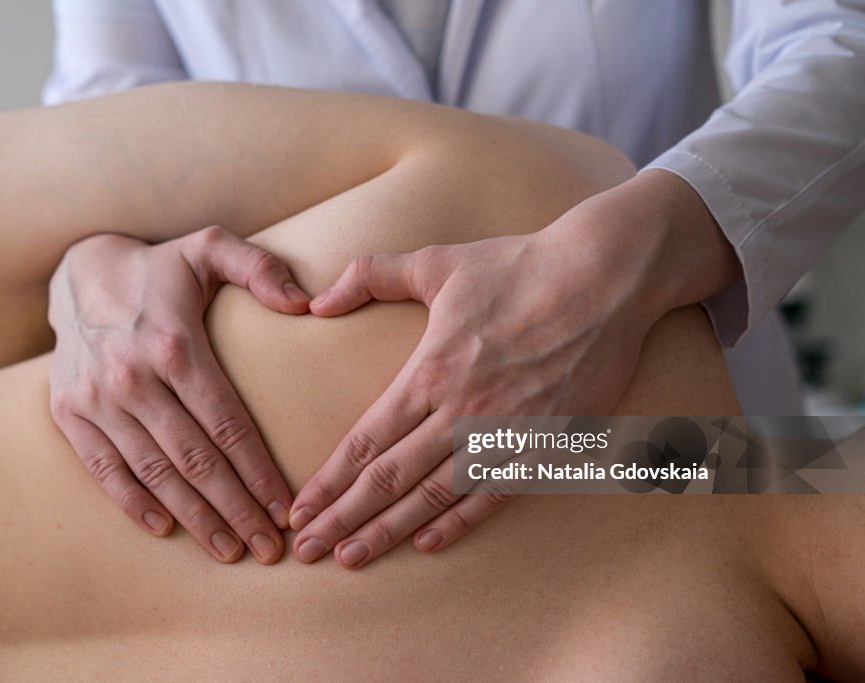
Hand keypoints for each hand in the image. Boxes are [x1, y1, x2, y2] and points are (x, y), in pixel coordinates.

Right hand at [48, 226, 309, 562]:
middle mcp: (133, 377)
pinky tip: (165, 529)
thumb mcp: (210, 248)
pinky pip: (104, 469)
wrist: (77, 271)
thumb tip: (305, 302)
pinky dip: (133, 503)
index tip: (286, 510)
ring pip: (154, 473)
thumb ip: (260, 268)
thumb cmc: (160, 267)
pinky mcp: (70, 412)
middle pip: (195, 461)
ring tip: (229, 550)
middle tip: (268, 550)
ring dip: (194, 517)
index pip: (228, 425)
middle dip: (236, 510)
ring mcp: (97, 399)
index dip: (259, 473)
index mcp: (175, 344)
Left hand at [288, 170, 741, 567]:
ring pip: (435, 496)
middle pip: (389, 478)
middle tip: (307, 549)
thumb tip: (316, 303)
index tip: (300, 510)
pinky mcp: (546, 442)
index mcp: (430, 371)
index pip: (365, 441)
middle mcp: (461, 410)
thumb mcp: (435, 262)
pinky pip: (494, 494)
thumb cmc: (518, 266)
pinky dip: (459, 523)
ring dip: (389, 531)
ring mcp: (505, 432)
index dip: (328, 482)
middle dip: (343, 518)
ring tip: (352, 558)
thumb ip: (370, 276)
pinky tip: (427, 544)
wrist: (605, 277)